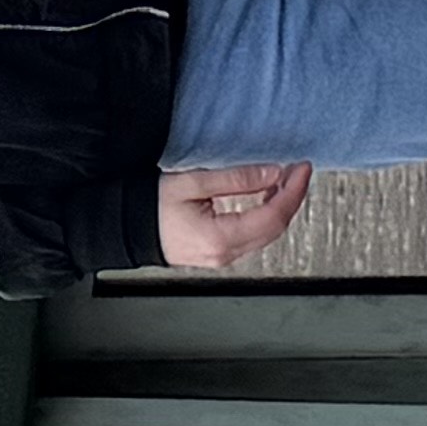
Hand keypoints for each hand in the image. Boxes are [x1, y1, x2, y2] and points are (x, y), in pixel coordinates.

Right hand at [157, 161, 312, 267]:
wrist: (126, 228)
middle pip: (275, 228)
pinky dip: (267, 215)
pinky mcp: (219, 253)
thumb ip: (235, 179)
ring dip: (280, 206)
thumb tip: (272, 173)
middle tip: (298, 170)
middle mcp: (224, 254)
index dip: (293, 191)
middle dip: (292, 197)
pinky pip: (253, 236)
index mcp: (219, 238)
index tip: (301, 168)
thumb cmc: (149, 206)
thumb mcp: (193, 183)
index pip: (272, 216)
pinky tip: (267, 196)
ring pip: (267, 234)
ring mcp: (222, 257)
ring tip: (286, 179)